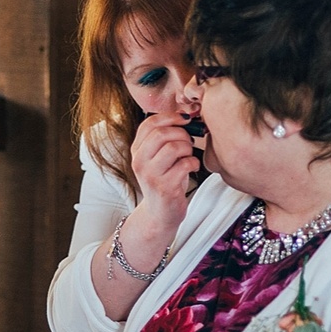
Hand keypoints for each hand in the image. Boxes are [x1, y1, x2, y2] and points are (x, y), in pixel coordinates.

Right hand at [127, 109, 202, 235]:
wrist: (160, 215)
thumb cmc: (164, 182)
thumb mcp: (156, 159)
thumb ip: (163, 140)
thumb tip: (184, 117)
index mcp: (136, 150)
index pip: (149, 123)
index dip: (170, 117)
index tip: (184, 119)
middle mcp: (140, 161)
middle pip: (162, 133)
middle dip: (182, 133)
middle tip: (189, 141)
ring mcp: (151, 175)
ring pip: (173, 147)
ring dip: (188, 148)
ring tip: (189, 155)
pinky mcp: (165, 187)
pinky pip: (184, 165)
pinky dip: (193, 163)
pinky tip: (192, 167)